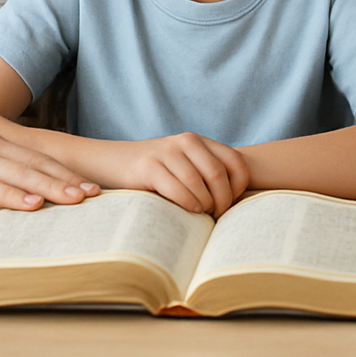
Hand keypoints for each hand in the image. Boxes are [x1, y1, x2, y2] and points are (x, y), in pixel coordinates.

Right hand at [0, 129, 100, 222]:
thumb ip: (4, 172)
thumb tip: (39, 191)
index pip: (39, 157)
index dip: (67, 171)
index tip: (91, 185)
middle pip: (35, 165)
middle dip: (67, 180)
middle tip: (94, 194)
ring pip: (19, 175)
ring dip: (49, 188)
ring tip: (74, 200)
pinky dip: (14, 197)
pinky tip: (33, 206)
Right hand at [121, 133, 249, 216]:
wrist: (116, 161)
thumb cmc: (158, 172)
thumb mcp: (186, 164)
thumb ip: (207, 173)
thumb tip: (235, 201)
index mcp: (200, 141)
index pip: (235, 162)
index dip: (239, 186)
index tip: (231, 203)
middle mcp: (186, 141)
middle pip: (217, 174)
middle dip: (222, 200)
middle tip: (217, 215)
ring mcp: (167, 152)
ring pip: (198, 182)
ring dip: (204, 204)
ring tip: (203, 215)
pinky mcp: (149, 167)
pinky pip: (177, 188)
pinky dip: (188, 203)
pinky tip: (190, 211)